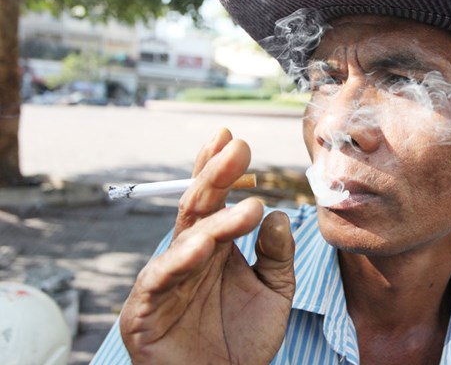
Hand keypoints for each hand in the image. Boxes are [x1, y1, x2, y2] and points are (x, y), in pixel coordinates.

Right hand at [119, 128, 295, 363]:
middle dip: (215, 175)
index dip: (220, 170)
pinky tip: (204, 244)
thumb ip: (277, 254)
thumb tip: (277, 212)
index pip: (214, 201)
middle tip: (235, 146)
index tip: (233, 139)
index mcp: (214, 248)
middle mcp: (187, 256)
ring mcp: (164, 281)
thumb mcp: (275, 291)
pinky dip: (181, 260)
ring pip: (184, 238)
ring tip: (247, 204)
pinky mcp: (144, 310)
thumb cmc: (244, 339)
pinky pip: (161, 279)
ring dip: (213, 218)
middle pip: (196, 208)